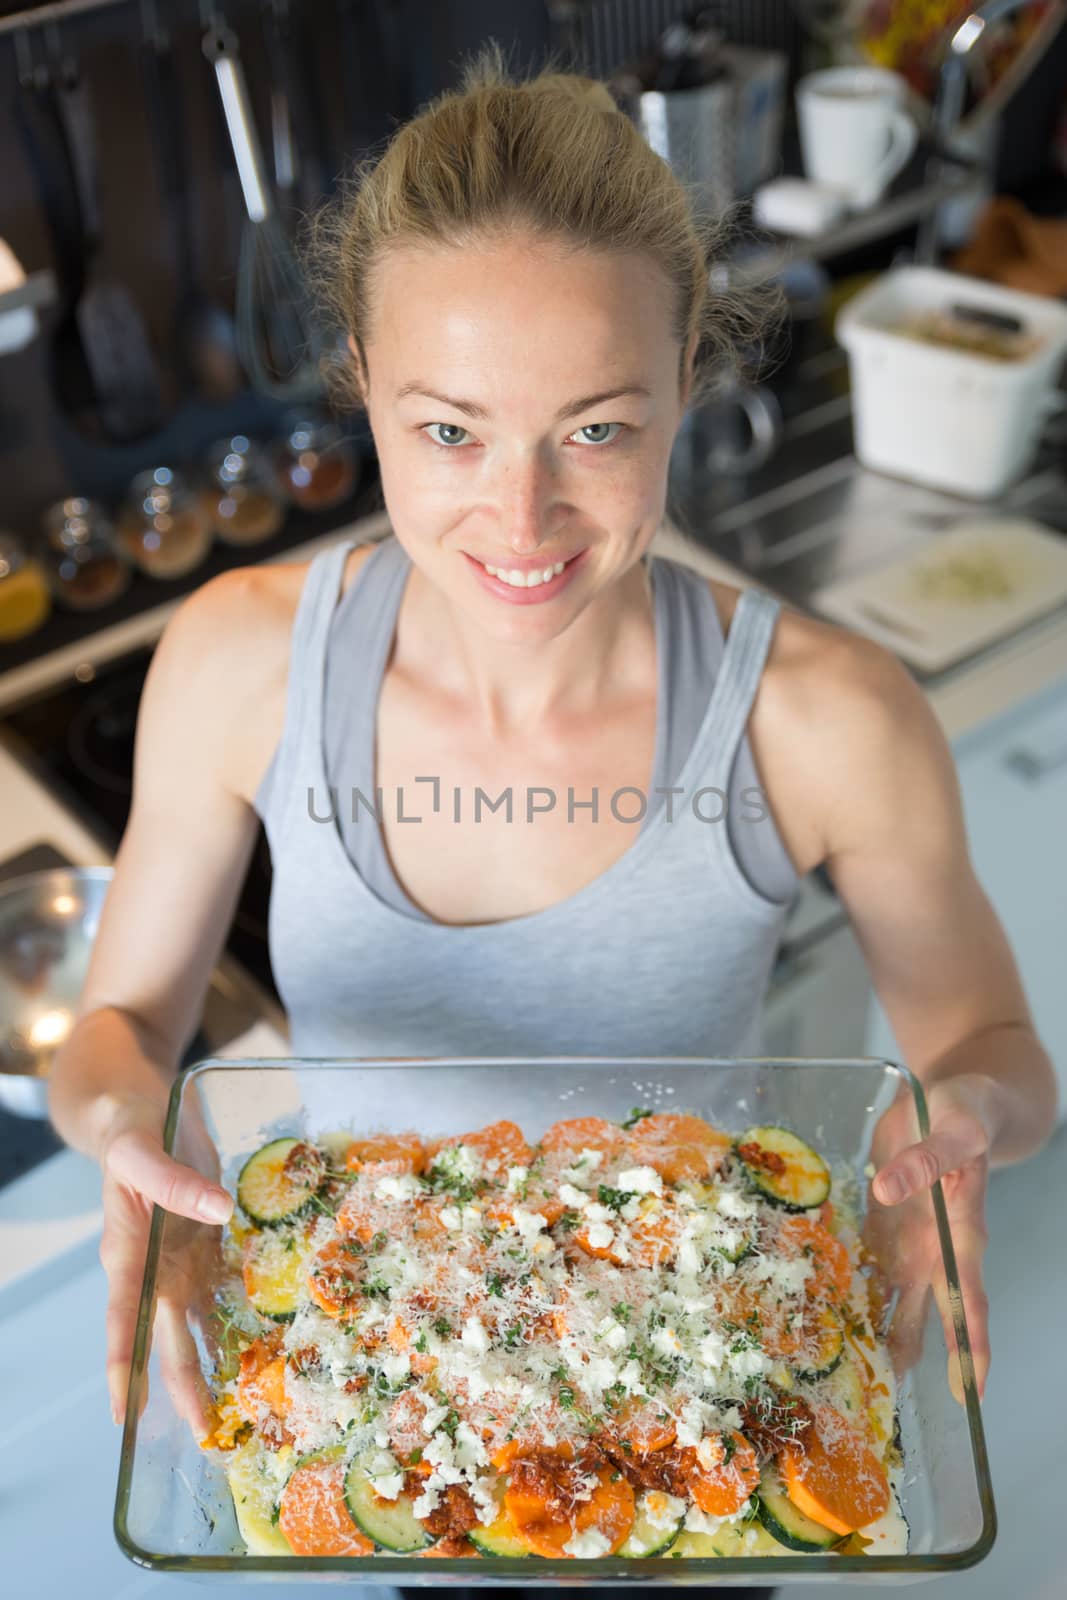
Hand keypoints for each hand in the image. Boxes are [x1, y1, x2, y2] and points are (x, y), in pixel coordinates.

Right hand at [98, 1098, 232, 1431]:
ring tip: (235, 1414)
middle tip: (206, 1436)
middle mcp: (151, 1269)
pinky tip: (259, 1354)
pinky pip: (219, 1294)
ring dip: (211, 1367)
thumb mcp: (141, 1150)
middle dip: (182, 1386)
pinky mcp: (201, 1251)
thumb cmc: (130, 1132)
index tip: (125, 1413)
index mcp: (126, 1252)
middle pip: (165, 1336)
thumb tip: (218, 1210)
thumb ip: (174, 1181)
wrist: (140, 1117)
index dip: (123, 1364)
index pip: (121, 1318)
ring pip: (193, 1326)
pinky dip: (235, 1324)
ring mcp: (177, 1263)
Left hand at [865, 1072, 1001, 1406]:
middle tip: (883, 1404)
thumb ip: (924, 1161)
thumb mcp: (955, 1130)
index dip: (971, 1349)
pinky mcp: (883, 1225)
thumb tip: (888, 1190)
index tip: (969, 1394)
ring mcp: (908, 1242)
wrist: (950, 1099)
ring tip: (845, 1374)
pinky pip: (864, 1265)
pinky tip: (817, 1313)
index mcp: (963, 1236)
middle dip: (910, 1358)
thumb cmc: (964, 1116)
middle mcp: (936, 1250)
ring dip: (873, 1332)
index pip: (970, 1301)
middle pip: (928, 1317)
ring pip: (891, 1300)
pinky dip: (846, 1288)